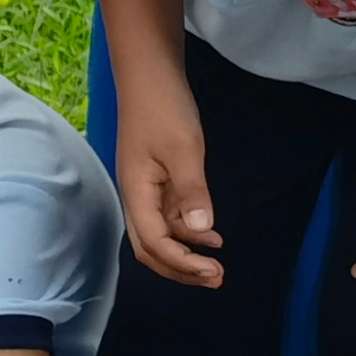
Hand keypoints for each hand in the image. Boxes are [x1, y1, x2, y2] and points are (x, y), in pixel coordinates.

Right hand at [114, 93, 221, 286]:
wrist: (150, 75)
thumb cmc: (164, 108)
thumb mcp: (184, 149)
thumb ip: (192, 191)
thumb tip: (201, 231)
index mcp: (137, 192)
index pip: (154, 242)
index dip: (182, 263)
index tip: (214, 270)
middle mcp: (137, 197)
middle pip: (150, 248)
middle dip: (180, 269)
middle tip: (215, 279)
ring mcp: (146, 189)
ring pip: (160, 235)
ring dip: (186, 253)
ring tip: (217, 265)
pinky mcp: (158, 180)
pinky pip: (169, 218)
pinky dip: (189, 232)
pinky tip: (212, 235)